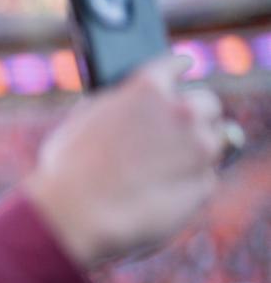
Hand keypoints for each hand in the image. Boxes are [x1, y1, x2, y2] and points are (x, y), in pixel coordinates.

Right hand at [25, 55, 225, 268]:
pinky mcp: (204, 184)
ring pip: (216, 139)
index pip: (175, 65)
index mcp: (147, 87)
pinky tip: (162, 191)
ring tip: (168, 166)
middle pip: (206, 102)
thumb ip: (112, 107)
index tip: (181, 71)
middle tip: (175, 130)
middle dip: (194, 114)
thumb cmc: (66, 172)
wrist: (75, 217)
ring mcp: (199, 148)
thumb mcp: (80, 123)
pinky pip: (205, 177)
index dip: (176, 69)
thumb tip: (122, 109)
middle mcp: (182, 110)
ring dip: (197, 148)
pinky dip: (189, 182)